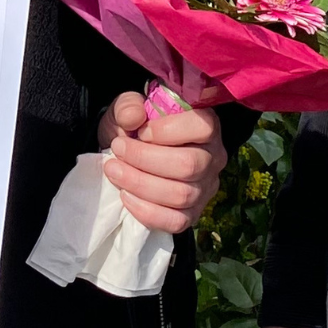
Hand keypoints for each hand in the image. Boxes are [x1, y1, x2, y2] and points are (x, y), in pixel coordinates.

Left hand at [95, 90, 227, 232]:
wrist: (129, 154)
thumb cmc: (134, 128)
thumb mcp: (127, 108)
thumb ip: (128, 106)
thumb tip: (133, 117)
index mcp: (206, 125)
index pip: (201, 127)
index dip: (166, 131)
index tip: (139, 132)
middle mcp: (213, 157)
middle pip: (188, 165)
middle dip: (144, 159)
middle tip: (117, 150)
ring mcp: (206, 188)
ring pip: (182, 195)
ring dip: (140, 184)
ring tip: (114, 171)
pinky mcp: (194, 213)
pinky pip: (177, 221)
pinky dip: (147, 212)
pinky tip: (126, 197)